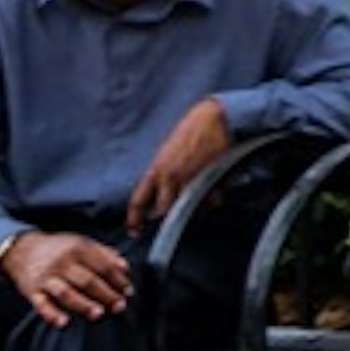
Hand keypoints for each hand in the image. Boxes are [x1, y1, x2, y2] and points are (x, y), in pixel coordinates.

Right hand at [0, 227, 131, 328]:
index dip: (117, 279)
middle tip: (120, 306)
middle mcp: (62, 262)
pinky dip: (51, 314)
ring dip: (83, 304)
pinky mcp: (31, 291)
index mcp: (78, 249)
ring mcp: (46, 277)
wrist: (22, 249)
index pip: (103, 265)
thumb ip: (104, 253)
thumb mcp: (81, 242)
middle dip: (106, 294)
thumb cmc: (59, 249)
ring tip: (99, 314)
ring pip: (66, 292)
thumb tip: (125, 267)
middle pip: (87, 280)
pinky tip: (64, 323)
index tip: (128, 291)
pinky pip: (41, 304)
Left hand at [125, 98, 234, 236]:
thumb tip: (158, 197)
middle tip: (174, 213)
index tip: (134, 231)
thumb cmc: (190, 132)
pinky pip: (209, 202)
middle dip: (167, 214)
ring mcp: (190, 180)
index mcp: (156, 169)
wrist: (215, 119)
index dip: (134, 219)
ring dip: (192, 209)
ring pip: (186, 210)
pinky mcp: (210, 181)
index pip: (138, 201)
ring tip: (198, 198)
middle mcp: (170, 177)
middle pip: (162, 211)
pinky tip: (213, 190)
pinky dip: (210, 201)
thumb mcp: (167, 153)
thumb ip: (161, 175)